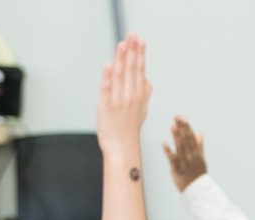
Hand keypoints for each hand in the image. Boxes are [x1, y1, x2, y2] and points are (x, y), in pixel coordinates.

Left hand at [96, 35, 151, 158]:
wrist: (122, 148)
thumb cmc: (129, 129)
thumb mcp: (141, 111)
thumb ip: (144, 94)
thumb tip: (147, 81)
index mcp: (140, 95)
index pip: (140, 70)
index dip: (140, 54)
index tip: (140, 40)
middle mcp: (131, 96)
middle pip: (132, 69)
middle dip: (132, 51)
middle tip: (132, 35)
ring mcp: (119, 101)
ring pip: (121, 76)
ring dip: (121, 59)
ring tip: (122, 44)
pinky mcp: (106, 107)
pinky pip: (107, 90)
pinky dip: (108, 78)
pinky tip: (109, 65)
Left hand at [161, 115, 207, 192]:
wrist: (197, 190)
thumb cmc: (198, 174)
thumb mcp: (201, 159)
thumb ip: (199, 146)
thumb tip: (200, 133)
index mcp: (197, 153)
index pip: (191, 137)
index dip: (186, 126)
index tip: (181, 117)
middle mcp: (191, 156)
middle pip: (186, 140)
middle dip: (181, 128)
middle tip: (176, 117)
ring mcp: (184, 163)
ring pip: (180, 147)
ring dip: (176, 136)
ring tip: (172, 126)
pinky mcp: (177, 169)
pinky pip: (172, 160)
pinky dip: (168, 151)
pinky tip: (163, 143)